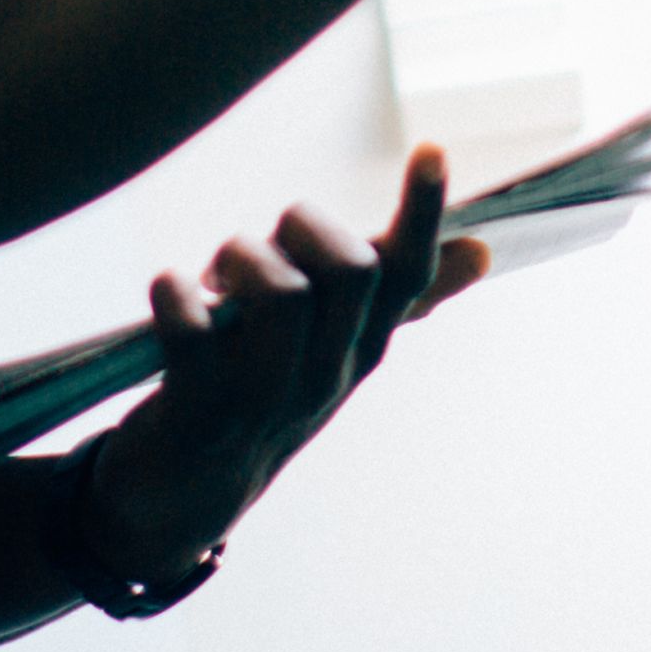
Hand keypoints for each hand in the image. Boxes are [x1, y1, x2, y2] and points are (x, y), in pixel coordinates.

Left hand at [79, 145, 491, 581]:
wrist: (180, 502)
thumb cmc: (259, 395)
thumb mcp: (333, 349)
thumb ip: (394, 296)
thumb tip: (482, 249)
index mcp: (360, 350)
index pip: (408, 278)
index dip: (422, 213)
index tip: (430, 149)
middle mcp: (325, 376)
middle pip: (351, 271)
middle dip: (303, 227)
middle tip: (265, 245)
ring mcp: (265, 402)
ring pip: (282, 295)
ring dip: (239, 257)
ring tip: (209, 276)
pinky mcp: (199, 418)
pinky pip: (194, 333)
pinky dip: (176, 294)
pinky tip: (168, 291)